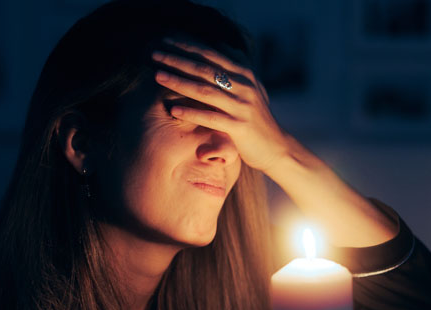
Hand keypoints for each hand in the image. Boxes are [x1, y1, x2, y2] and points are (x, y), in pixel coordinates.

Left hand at [151, 38, 292, 171]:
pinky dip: (191, 113)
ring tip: (158, 76)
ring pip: (205, 91)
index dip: (187, 46)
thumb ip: (236, 68)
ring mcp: (242, 106)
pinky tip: (173, 110)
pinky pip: (211, 118)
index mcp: (244, 73)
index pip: (211, 54)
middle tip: (154, 54)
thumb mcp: (251, 87)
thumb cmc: (256, 117)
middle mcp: (244, 86)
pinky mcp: (239, 127)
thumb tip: (221, 46)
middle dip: (177, 59)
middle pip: (205, 68)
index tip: (165, 41)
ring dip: (179, 82)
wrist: (276, 147)